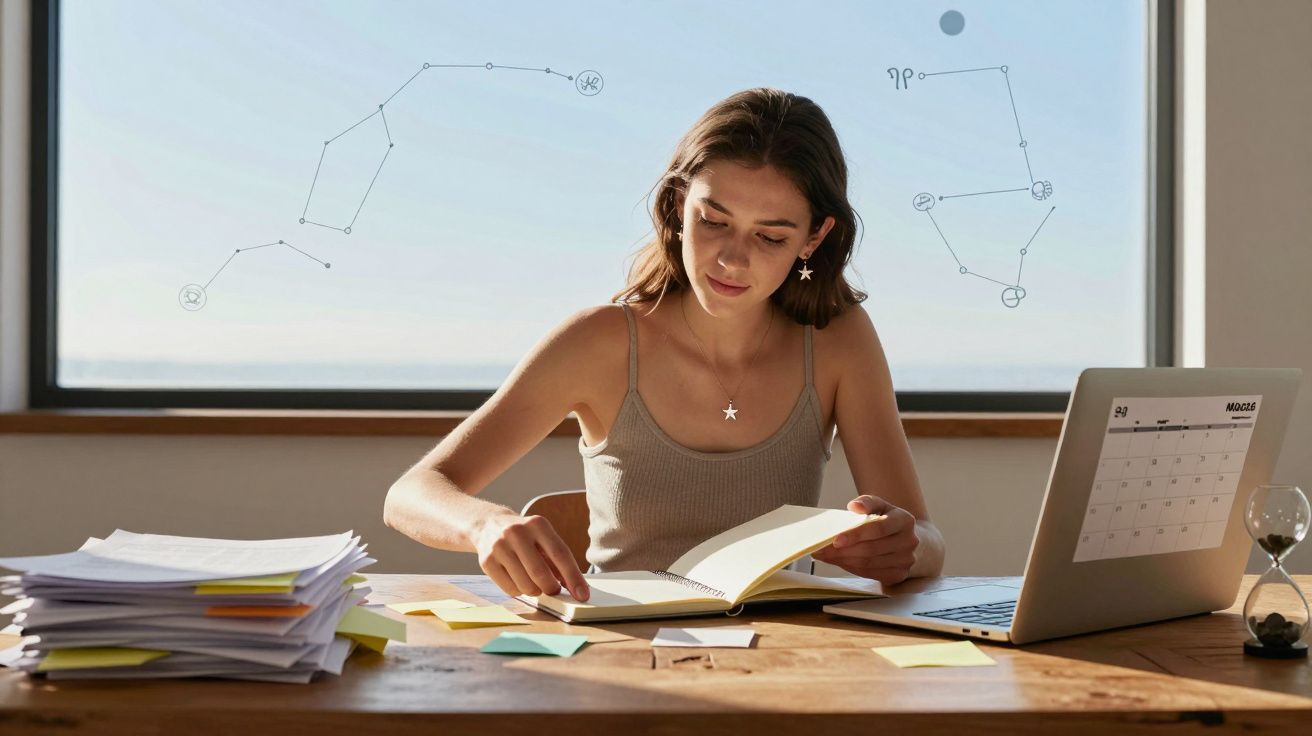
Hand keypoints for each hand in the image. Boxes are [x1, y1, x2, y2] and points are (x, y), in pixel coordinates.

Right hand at [473, 512, 589, 600]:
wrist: (488, 525)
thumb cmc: (524, 536)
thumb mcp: (543, 539)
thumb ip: (558, 561)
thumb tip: (575, 587)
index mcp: (537, 524)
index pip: (560, 554)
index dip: (573, 577)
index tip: (583, 595)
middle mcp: (516, 532)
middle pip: (540, 573)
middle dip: (551, 588)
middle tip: (554, 590)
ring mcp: (499, 546)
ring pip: (525, 584)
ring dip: (536, 591)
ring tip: (535, 584)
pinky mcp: (486, 561)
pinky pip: (510, 589)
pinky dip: (520, 592)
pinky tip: (519, 582)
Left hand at [812, 495, 918, 584]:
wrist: (905, 538)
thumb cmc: (887, 520)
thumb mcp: (879, 505)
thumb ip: (867, 502)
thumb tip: (854, 506)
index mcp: (905, 520)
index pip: (878, 528)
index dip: (856, 535)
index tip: (836, 539)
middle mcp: (909, 541)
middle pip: (871, 549)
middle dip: (843, 551)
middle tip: (821, 550)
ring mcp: (906, 560)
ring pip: (869, 563)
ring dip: (844, 560)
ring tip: (826, 556)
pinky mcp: (899, 574)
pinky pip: (871, 573)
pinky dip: (851, 568)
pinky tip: (839, 562)